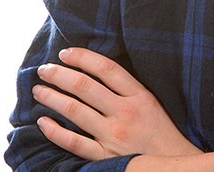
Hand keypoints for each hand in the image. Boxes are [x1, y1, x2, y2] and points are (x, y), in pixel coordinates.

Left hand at [33, 47, 201, 160]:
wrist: (175, 168)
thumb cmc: (161, 134)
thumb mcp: (151, 103)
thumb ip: (126, 88)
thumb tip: (92, 70)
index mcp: (140, 96)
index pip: (105, 68)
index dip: (81, 57)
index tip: (64, 53)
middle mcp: (125, 113)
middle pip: (84, 86)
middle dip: (58, 74)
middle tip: (43, 69)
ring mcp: (114, 136)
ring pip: (74, 110)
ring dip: (51, 97)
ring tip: (38, 90)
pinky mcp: (106, 157)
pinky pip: (74, 143)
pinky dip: (55, 131)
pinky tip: (42, 122)